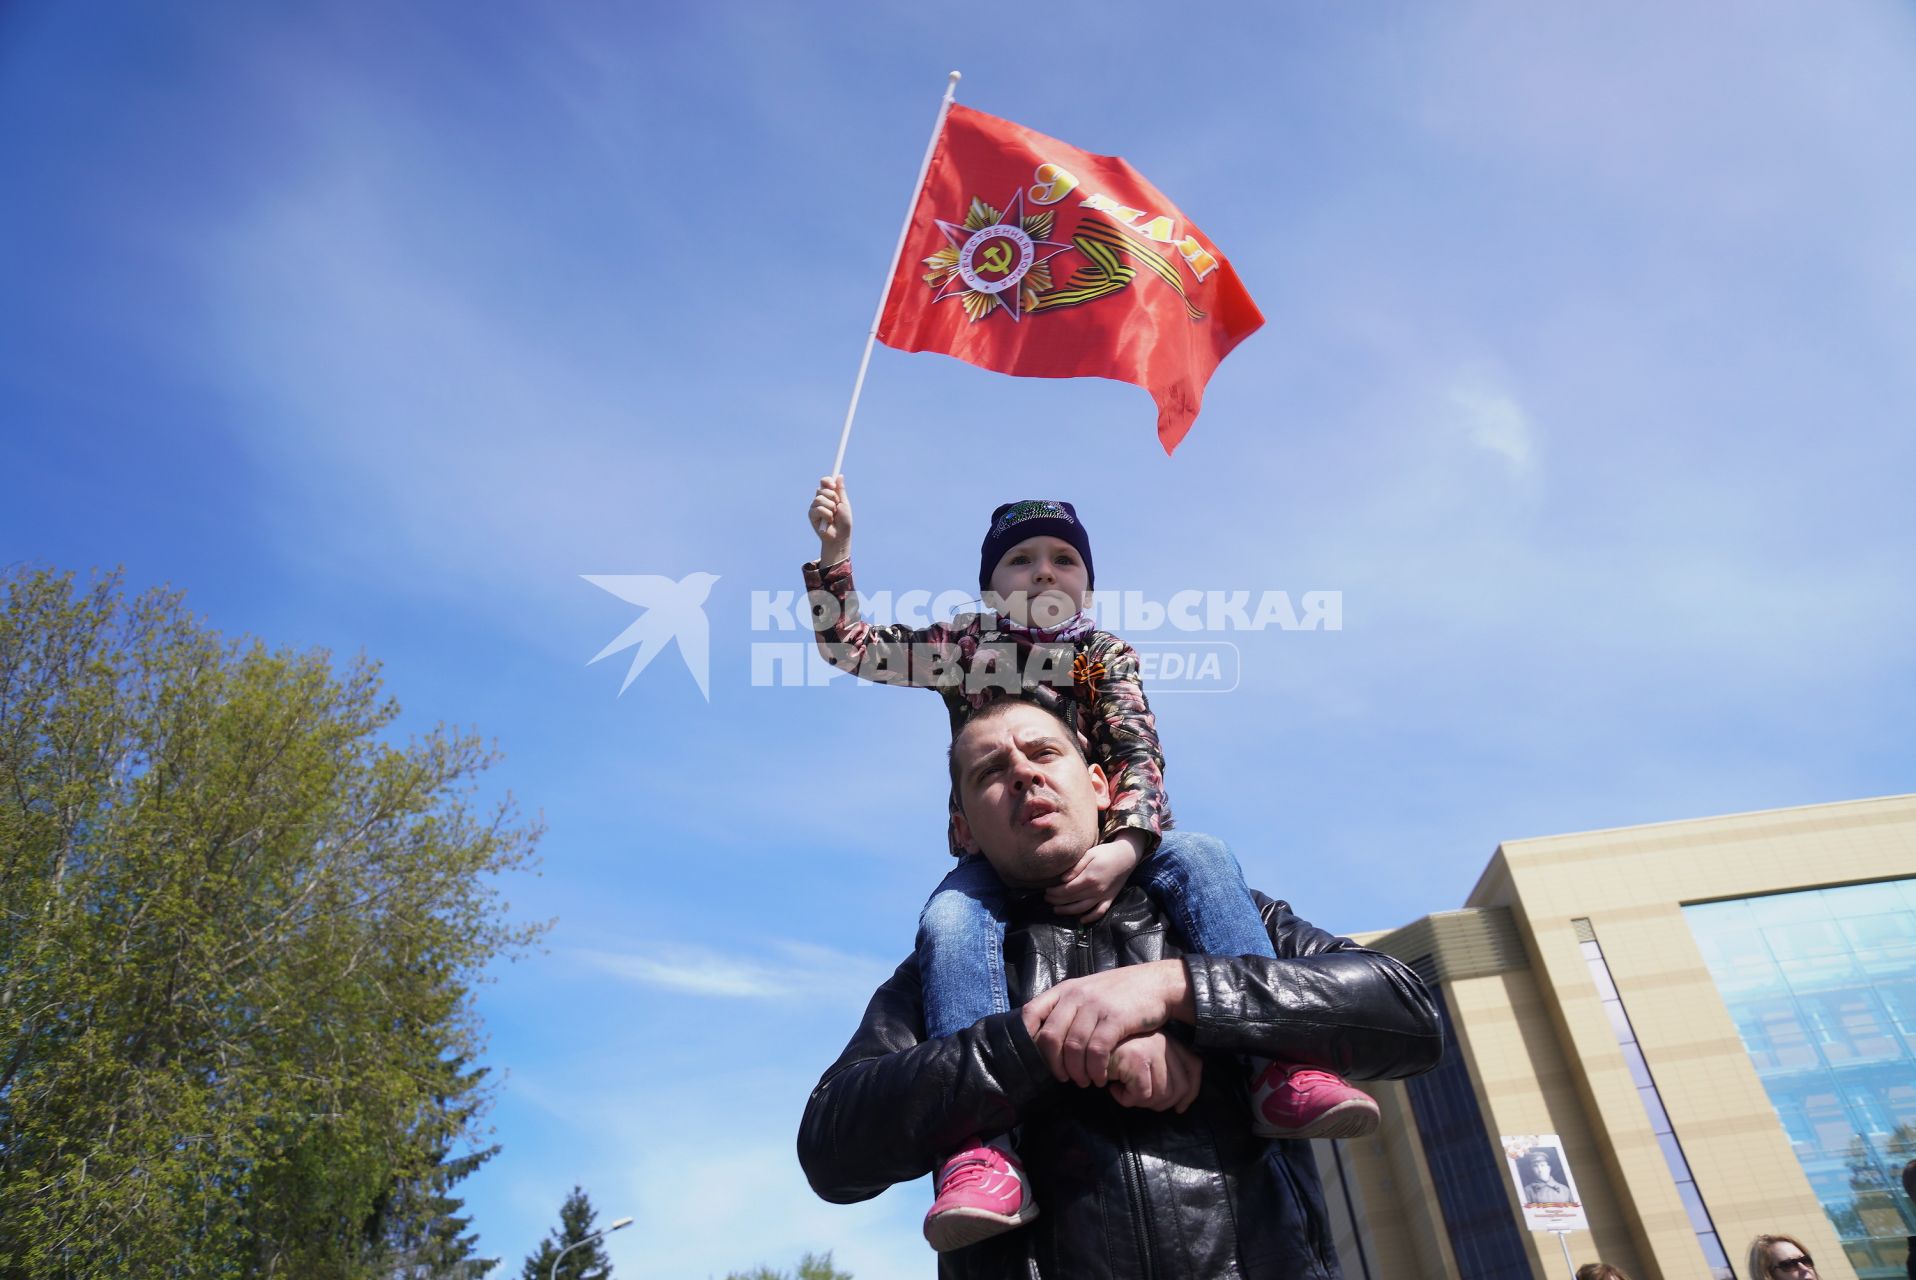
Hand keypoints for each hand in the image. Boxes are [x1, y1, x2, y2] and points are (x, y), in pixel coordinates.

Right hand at [809, 475, 851, 563]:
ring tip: (833, 516)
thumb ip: (841, 491)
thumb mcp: (844, 504)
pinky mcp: (811, 515)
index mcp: (829, 495)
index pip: (824, 482)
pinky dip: (827, 515)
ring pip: (819, 499)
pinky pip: (818, 509)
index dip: (828, 481)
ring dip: (830, 507)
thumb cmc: (844, 522)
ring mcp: (815, 507)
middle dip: (832, 497)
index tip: (833, 486)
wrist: (840, 536)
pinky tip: (828, 521)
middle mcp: (820, 500)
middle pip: (822, 489)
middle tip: (837, 506)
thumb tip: (840, 475)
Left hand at [1020, 960, 1192, 1087]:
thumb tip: (1046, 1037)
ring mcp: (1095, 1006)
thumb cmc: (1120, 992)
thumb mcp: (1088, 991)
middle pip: (1049, 1037)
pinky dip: (1095, 1070)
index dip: (1026, 1039)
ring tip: (1085, 1081)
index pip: (1031, 1013)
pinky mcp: (1115, 1018)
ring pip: (1073, 1047)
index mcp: (1065, 990)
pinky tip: (1100, 1078)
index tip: (1034, 1059)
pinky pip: (1096, 1051)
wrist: (1156, 982)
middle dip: (1054, 1065)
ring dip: (1076, 1072)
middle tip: (1064, 1078)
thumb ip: (1068, 1007)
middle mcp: (1076, 995)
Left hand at [1044, 832, 1143, 921]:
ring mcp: (1103, 896)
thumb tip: (1063, 880)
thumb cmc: (1105, 853)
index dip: (1055, 892)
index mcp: (1089, 877)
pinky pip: (1100, 912)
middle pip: (1072, 899)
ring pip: (1083, 909)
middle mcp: (1096, 890)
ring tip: (1056, 910)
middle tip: (1047, 899)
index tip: (1046, 891)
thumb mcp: (1089, 854)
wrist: (1126, 856)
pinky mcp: (1110, 899)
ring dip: (1068, 911)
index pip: (1067, 890)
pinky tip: (1081, 920)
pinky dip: (1090, 918)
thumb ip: (1076, 867)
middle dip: (1057, 901)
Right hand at [1107, 1032, 1202, 1112]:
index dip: (1189, 1093)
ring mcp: (1151, 1049)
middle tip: (1137, 1097)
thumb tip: (1180, 1107)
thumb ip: (1164, 1075)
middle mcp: (1164, 1041)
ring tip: (1124, 1089)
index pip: (1194, 1067)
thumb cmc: (1111, 1059)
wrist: (1083, 1046)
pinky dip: (1125, 1099)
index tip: (1179, 1109)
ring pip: (1161, 1096)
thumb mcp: (1143, 1061)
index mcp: (1168, 1039)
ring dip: (1140, 1102)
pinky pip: (1141, 1096)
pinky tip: (1114, 1087)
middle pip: (1180, 1088)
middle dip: (1159, 1103)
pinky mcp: (1137, 1059)